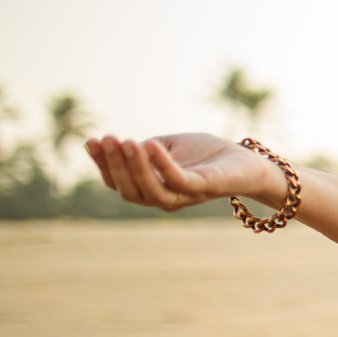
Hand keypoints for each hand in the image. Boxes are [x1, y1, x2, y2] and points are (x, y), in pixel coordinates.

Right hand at [84, 133, 278, 211]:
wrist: (248, 162)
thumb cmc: (207, 155)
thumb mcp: (167, 147)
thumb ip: (143, 149)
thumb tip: (114, 146)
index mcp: (153, 188)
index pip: (119, 183)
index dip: (102, 164)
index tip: (90, 141)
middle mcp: (166, 198)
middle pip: (129, 191)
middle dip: (113, 165)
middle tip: (105, 138)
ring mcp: (185, 196)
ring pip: (150, 191)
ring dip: (133, 167)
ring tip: (125, 142)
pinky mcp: (204, 188)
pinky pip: (178, 182)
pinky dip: (162, 165)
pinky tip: (150, 145)